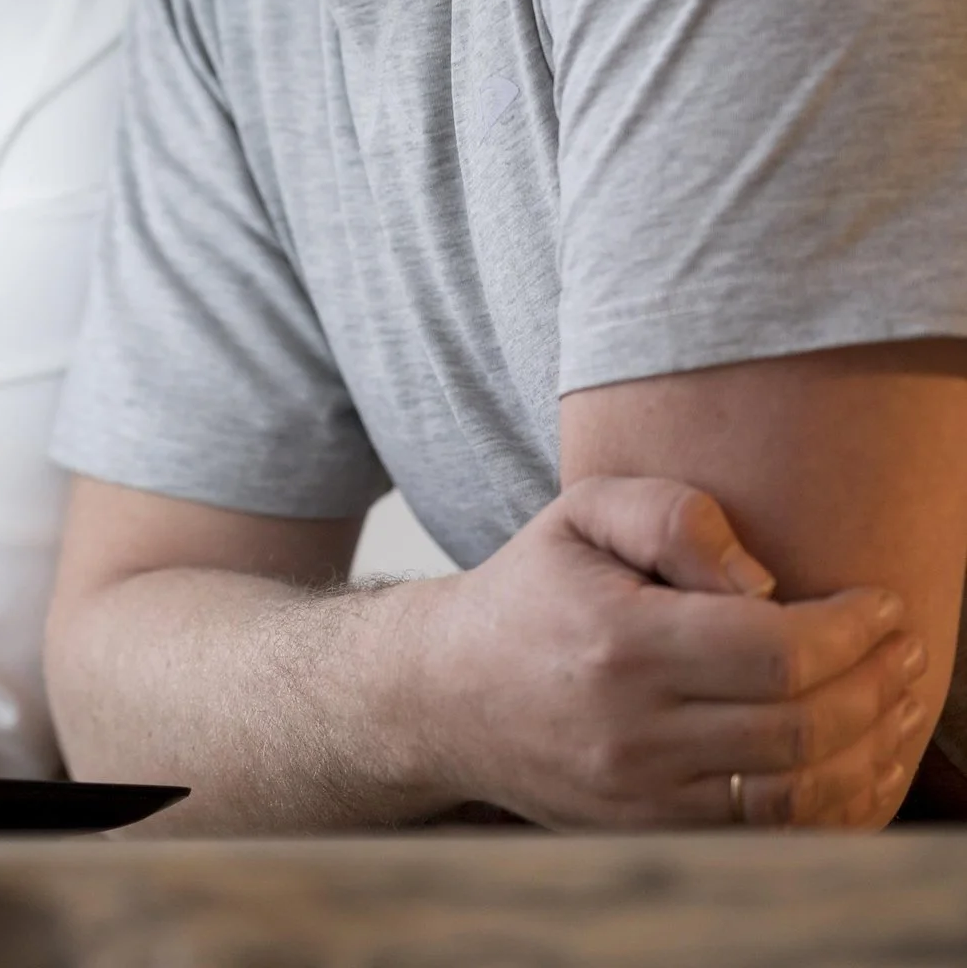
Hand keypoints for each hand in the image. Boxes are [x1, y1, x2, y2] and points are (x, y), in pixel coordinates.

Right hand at [415, 476, 930, 826]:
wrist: (441, 694)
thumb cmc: (526, 591)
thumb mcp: (578, 515)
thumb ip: (671, 516)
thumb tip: (765, 581)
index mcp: (622, 642)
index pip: (778, 648)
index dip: (853, 630)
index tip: (885, 604)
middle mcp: (633, 728)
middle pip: (802, 725)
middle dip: (877, 686)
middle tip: (908, 651)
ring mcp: (641, 792)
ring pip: (798, 792)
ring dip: (868, 749)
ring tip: (896, 703)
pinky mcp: (648, 829)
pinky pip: (768, 833)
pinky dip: (830, 800)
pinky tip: (853, 757)